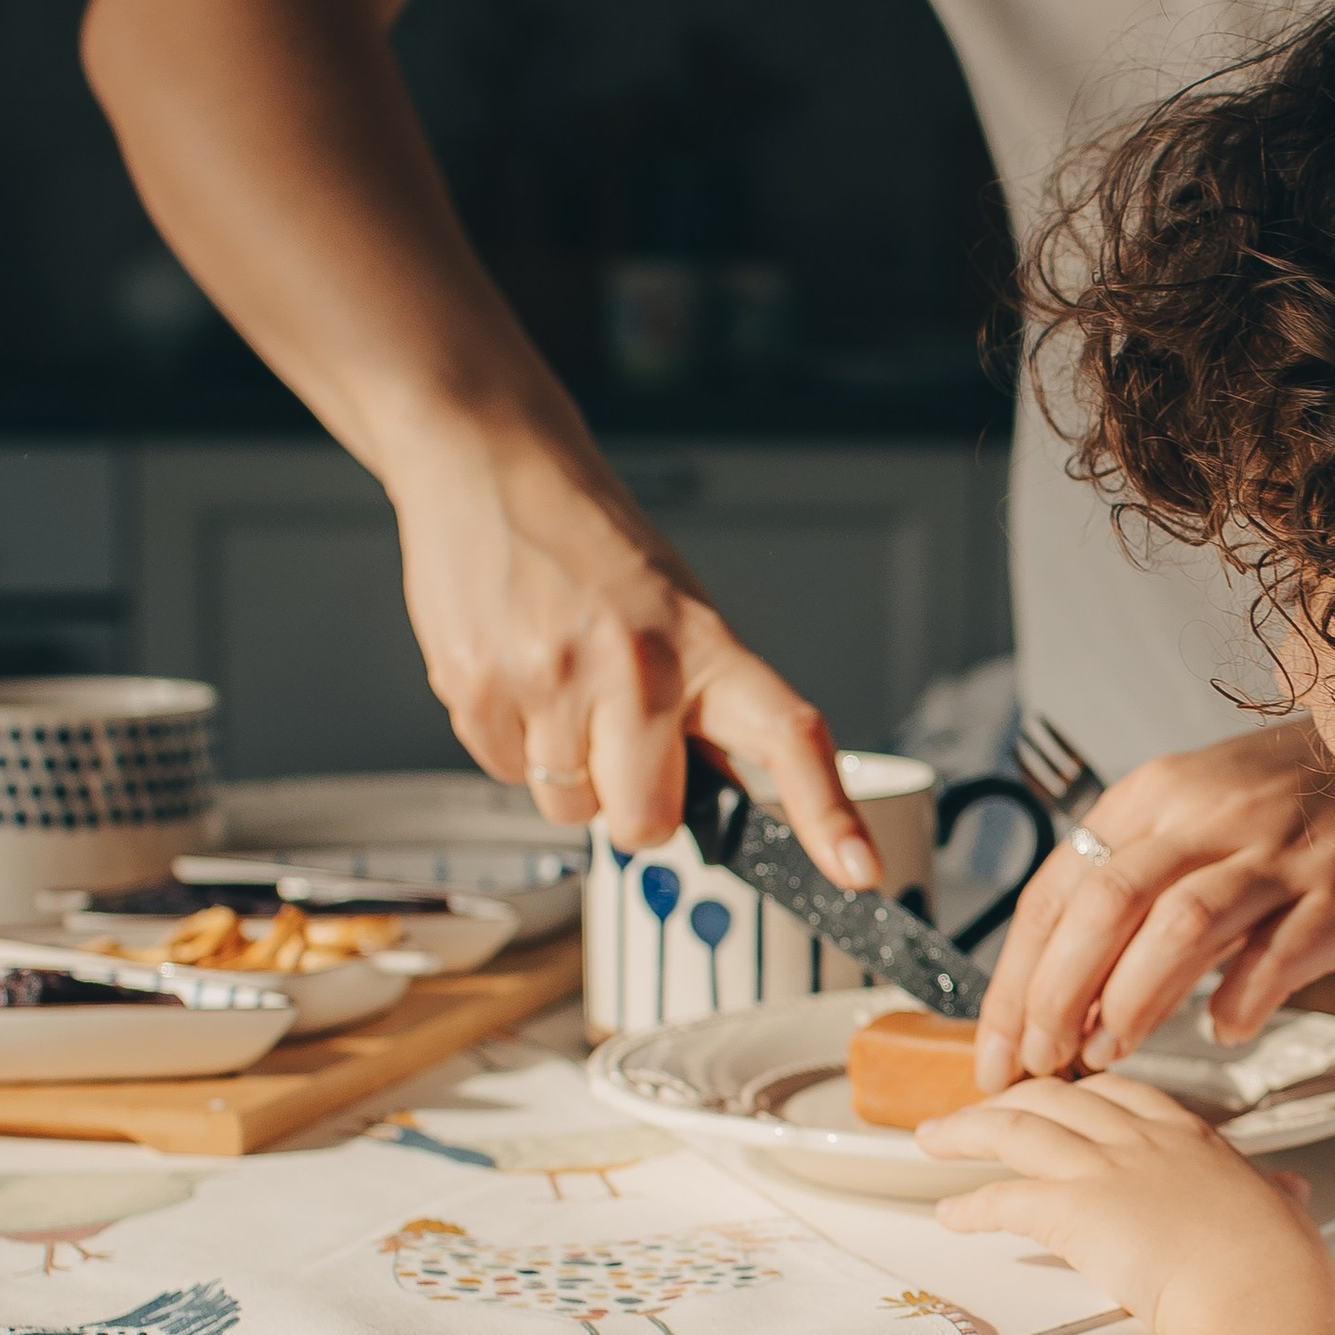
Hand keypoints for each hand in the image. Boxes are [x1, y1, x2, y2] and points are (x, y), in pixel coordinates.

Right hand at [389, 421, 886, 878]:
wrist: (488, 463)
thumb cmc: (590, 543)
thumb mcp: (678, 612)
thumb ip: (705, 707)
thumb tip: (728, 800)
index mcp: (704, 645)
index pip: (789, 737)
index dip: (827, 814)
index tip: (859, 871)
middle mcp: (633, 664)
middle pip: (645, 822)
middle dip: (630, 801)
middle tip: (615, 734)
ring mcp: (550, 678)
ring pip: (568, 808)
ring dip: (562, 768)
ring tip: (556, 681)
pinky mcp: (475, 688)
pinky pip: (502, 773)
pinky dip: (508, 741)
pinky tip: (513, 673)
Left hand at [925, 1073, 1334, 1334]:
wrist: (1261, 1293)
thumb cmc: (1276, 1267)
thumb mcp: (1280, 1213)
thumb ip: (1273, 1196)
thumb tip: (1289, 1193)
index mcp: (1188, 1137)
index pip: (1119, 1091)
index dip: (1077, 1091)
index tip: (1055, 1094)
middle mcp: (1140, 1141)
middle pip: (1055, 1096)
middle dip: (1009, 1097)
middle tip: (980, 1109)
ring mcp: (1103, 1169)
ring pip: (1014, 1127)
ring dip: (966, 1130)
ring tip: (934, 1137)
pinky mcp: (1072, 1209)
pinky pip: (1002, 1198)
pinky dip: (969, 1205)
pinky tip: (950, 1213)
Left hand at [973, 718, 1334, 1091]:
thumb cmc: (1290, 805)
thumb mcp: (1195, 815)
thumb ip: (1135, 887)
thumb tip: (1068, 989)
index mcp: (1153, 797)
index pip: (1057, 892)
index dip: (1016, 979)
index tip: (998, 1046)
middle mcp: (1205, 817)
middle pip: (1103, 907)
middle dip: (1055, 997)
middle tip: (1040, 1062)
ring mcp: (1272, 854)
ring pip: (1177, 928)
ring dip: (1131, 1003)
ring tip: (1107, 1054)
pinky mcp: (1333, 894)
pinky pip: (1274, 957)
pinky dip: (1238, 1003)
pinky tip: (1222, 1031)